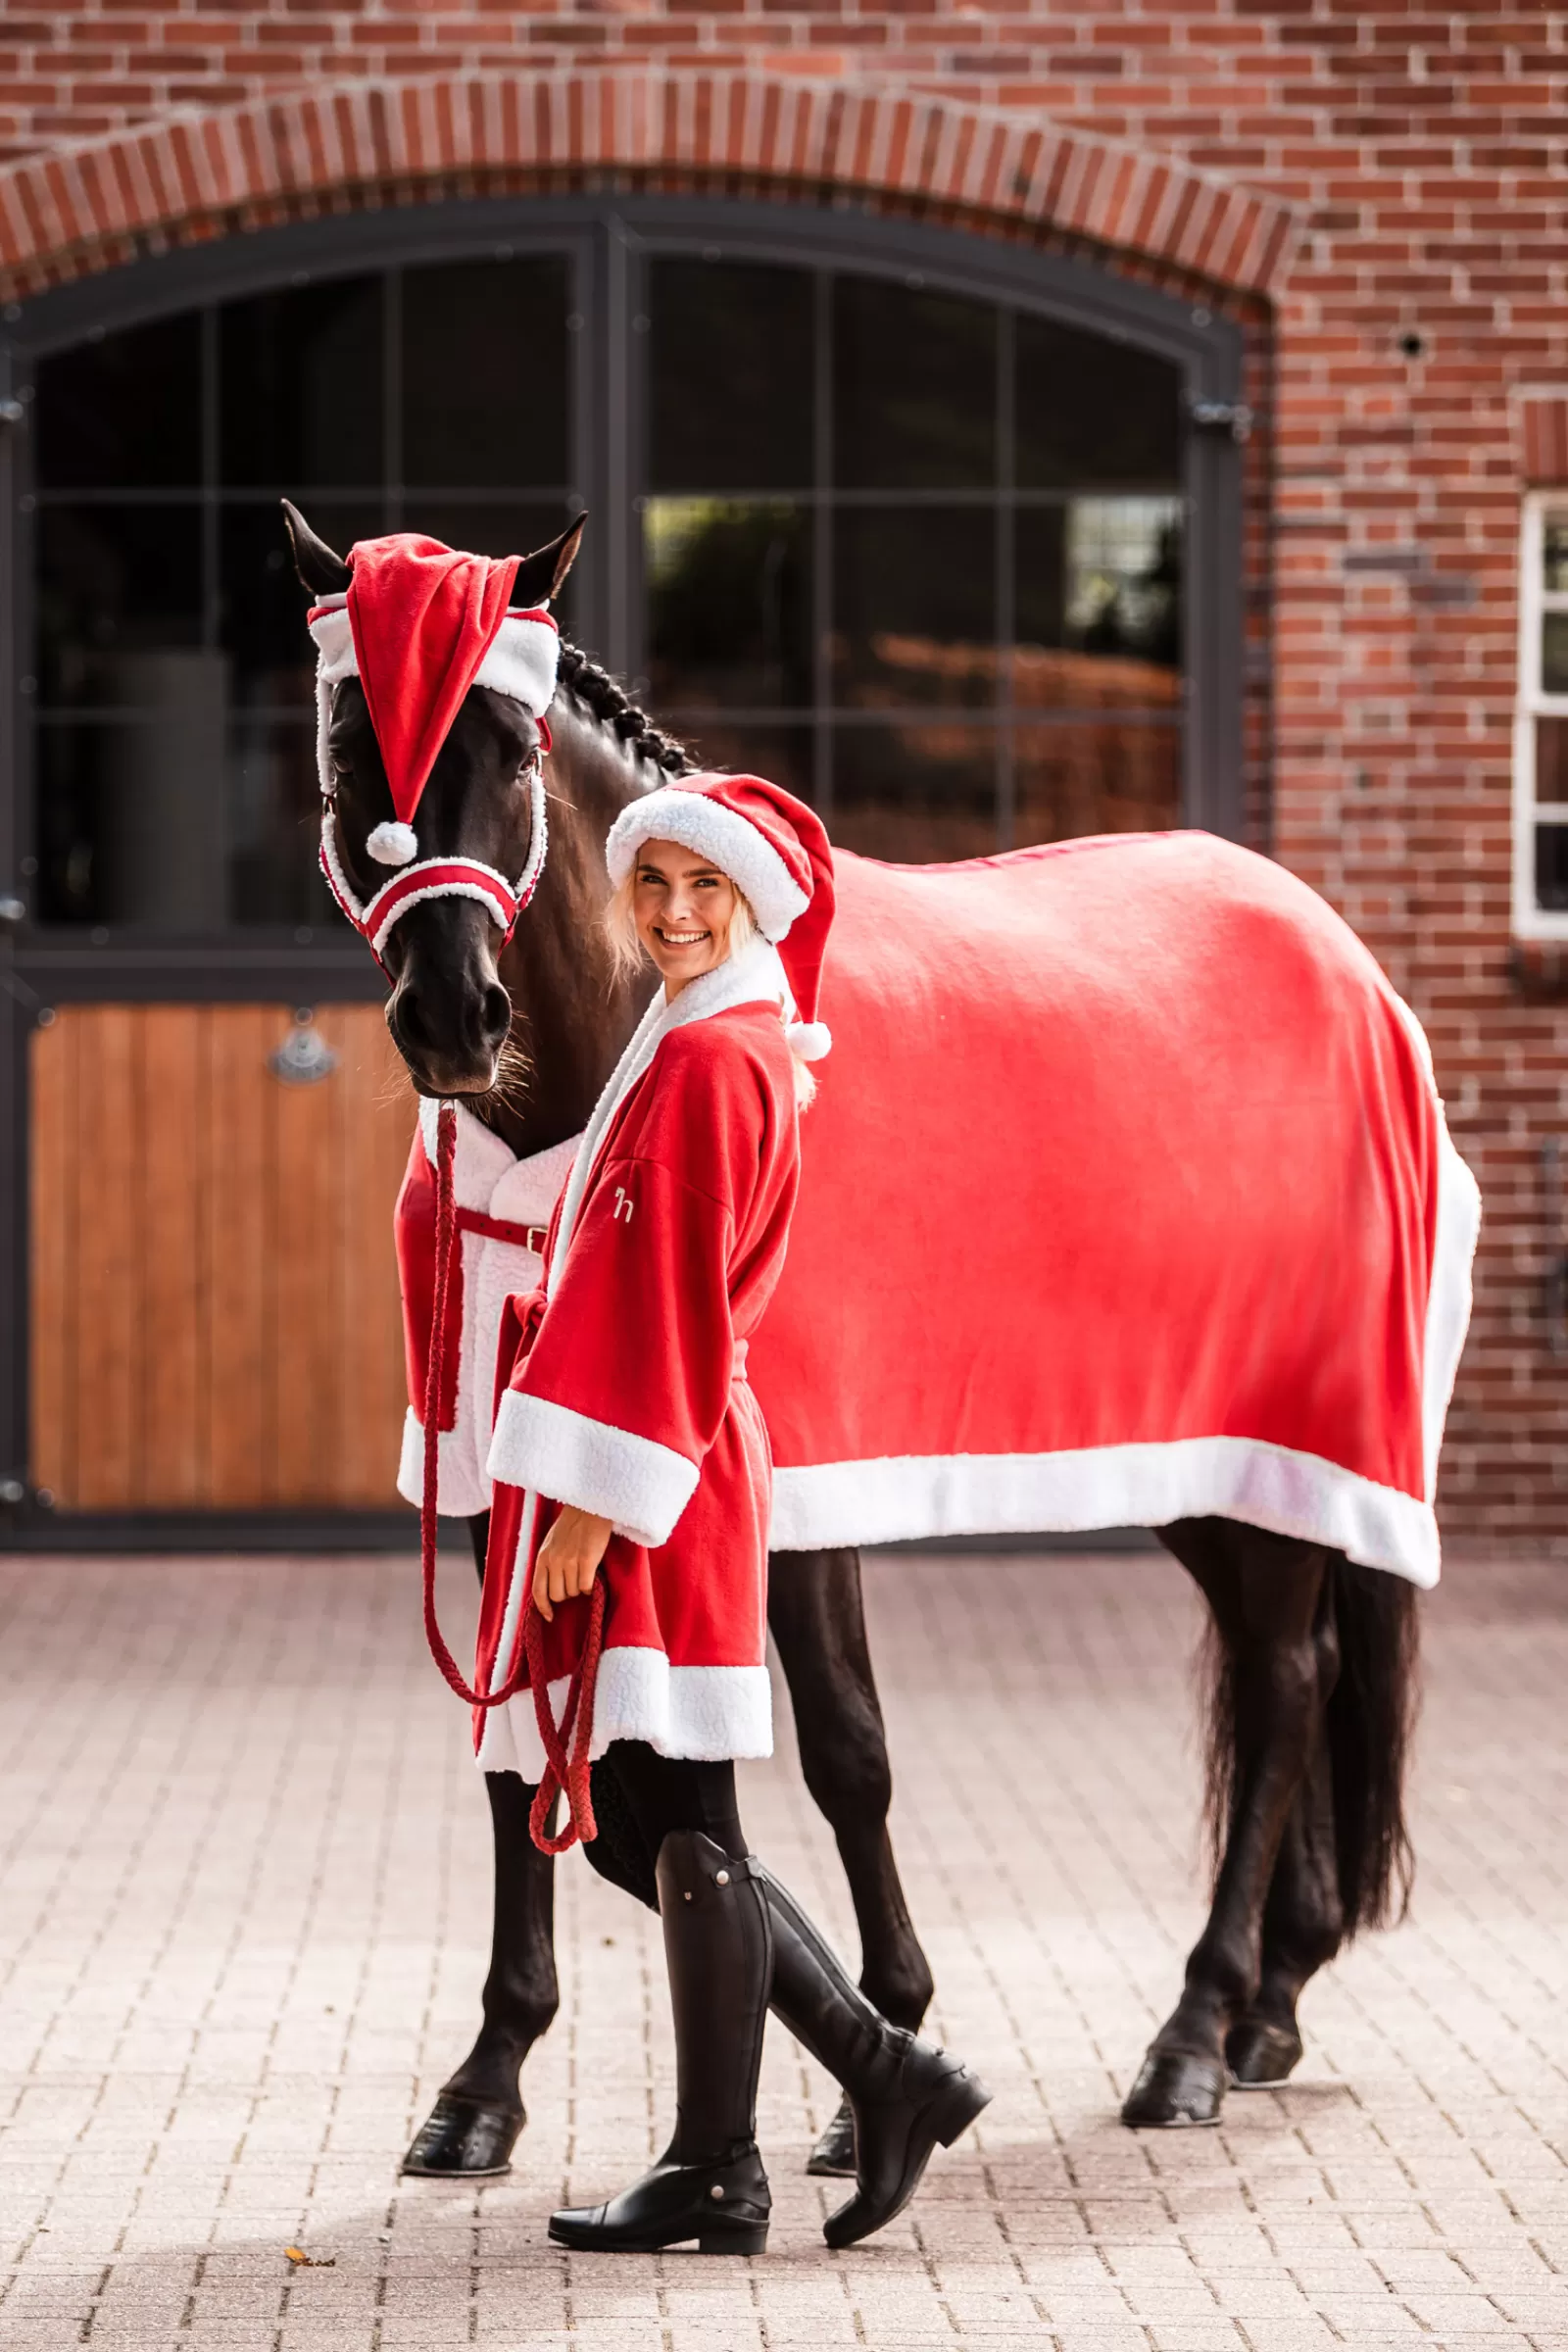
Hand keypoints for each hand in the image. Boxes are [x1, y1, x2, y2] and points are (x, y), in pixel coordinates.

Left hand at [533, 1504, 612, 1620]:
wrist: (589, 1508)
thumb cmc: (571, 1525)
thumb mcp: (551, 1543)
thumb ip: (548, 1563)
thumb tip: (550, 1588)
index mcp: (542, 1557)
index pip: (537, 1591)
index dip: (544, 1607)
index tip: (550, 1616)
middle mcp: (554, 1561)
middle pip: (558, 1595)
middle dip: (567, 1593)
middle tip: (574, 1581)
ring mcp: (570, 1561)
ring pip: (574, 1592)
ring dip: (580, 1587)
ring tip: (584, 1571)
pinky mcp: (588, 1560)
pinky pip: (587, 1586)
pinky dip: (590, 1585)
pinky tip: (592, 1574)